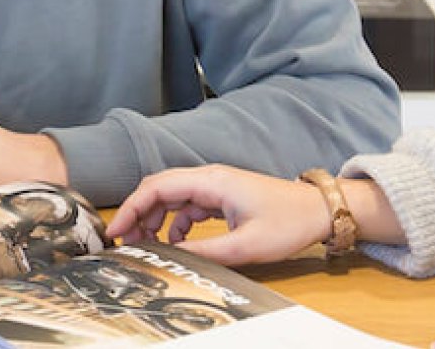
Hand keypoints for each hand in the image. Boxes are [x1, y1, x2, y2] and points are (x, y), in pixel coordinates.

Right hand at [105, 165, 334, 266]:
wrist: (318, 210)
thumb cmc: (288, 222)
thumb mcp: (246, 245)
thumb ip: (205, 251)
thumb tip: (170, 256)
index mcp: (212, 181)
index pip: (158, 187)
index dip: (131, 208)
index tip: (116, 231)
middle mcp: (210, 178)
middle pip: (159, 189)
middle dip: (138, 213)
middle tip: (125, 242)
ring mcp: (216, 186)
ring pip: (172, 197)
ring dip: (154, 218)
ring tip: (146, 244)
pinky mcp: (223, 197)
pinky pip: (188, 205)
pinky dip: (174, 222)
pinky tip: (175, 241)